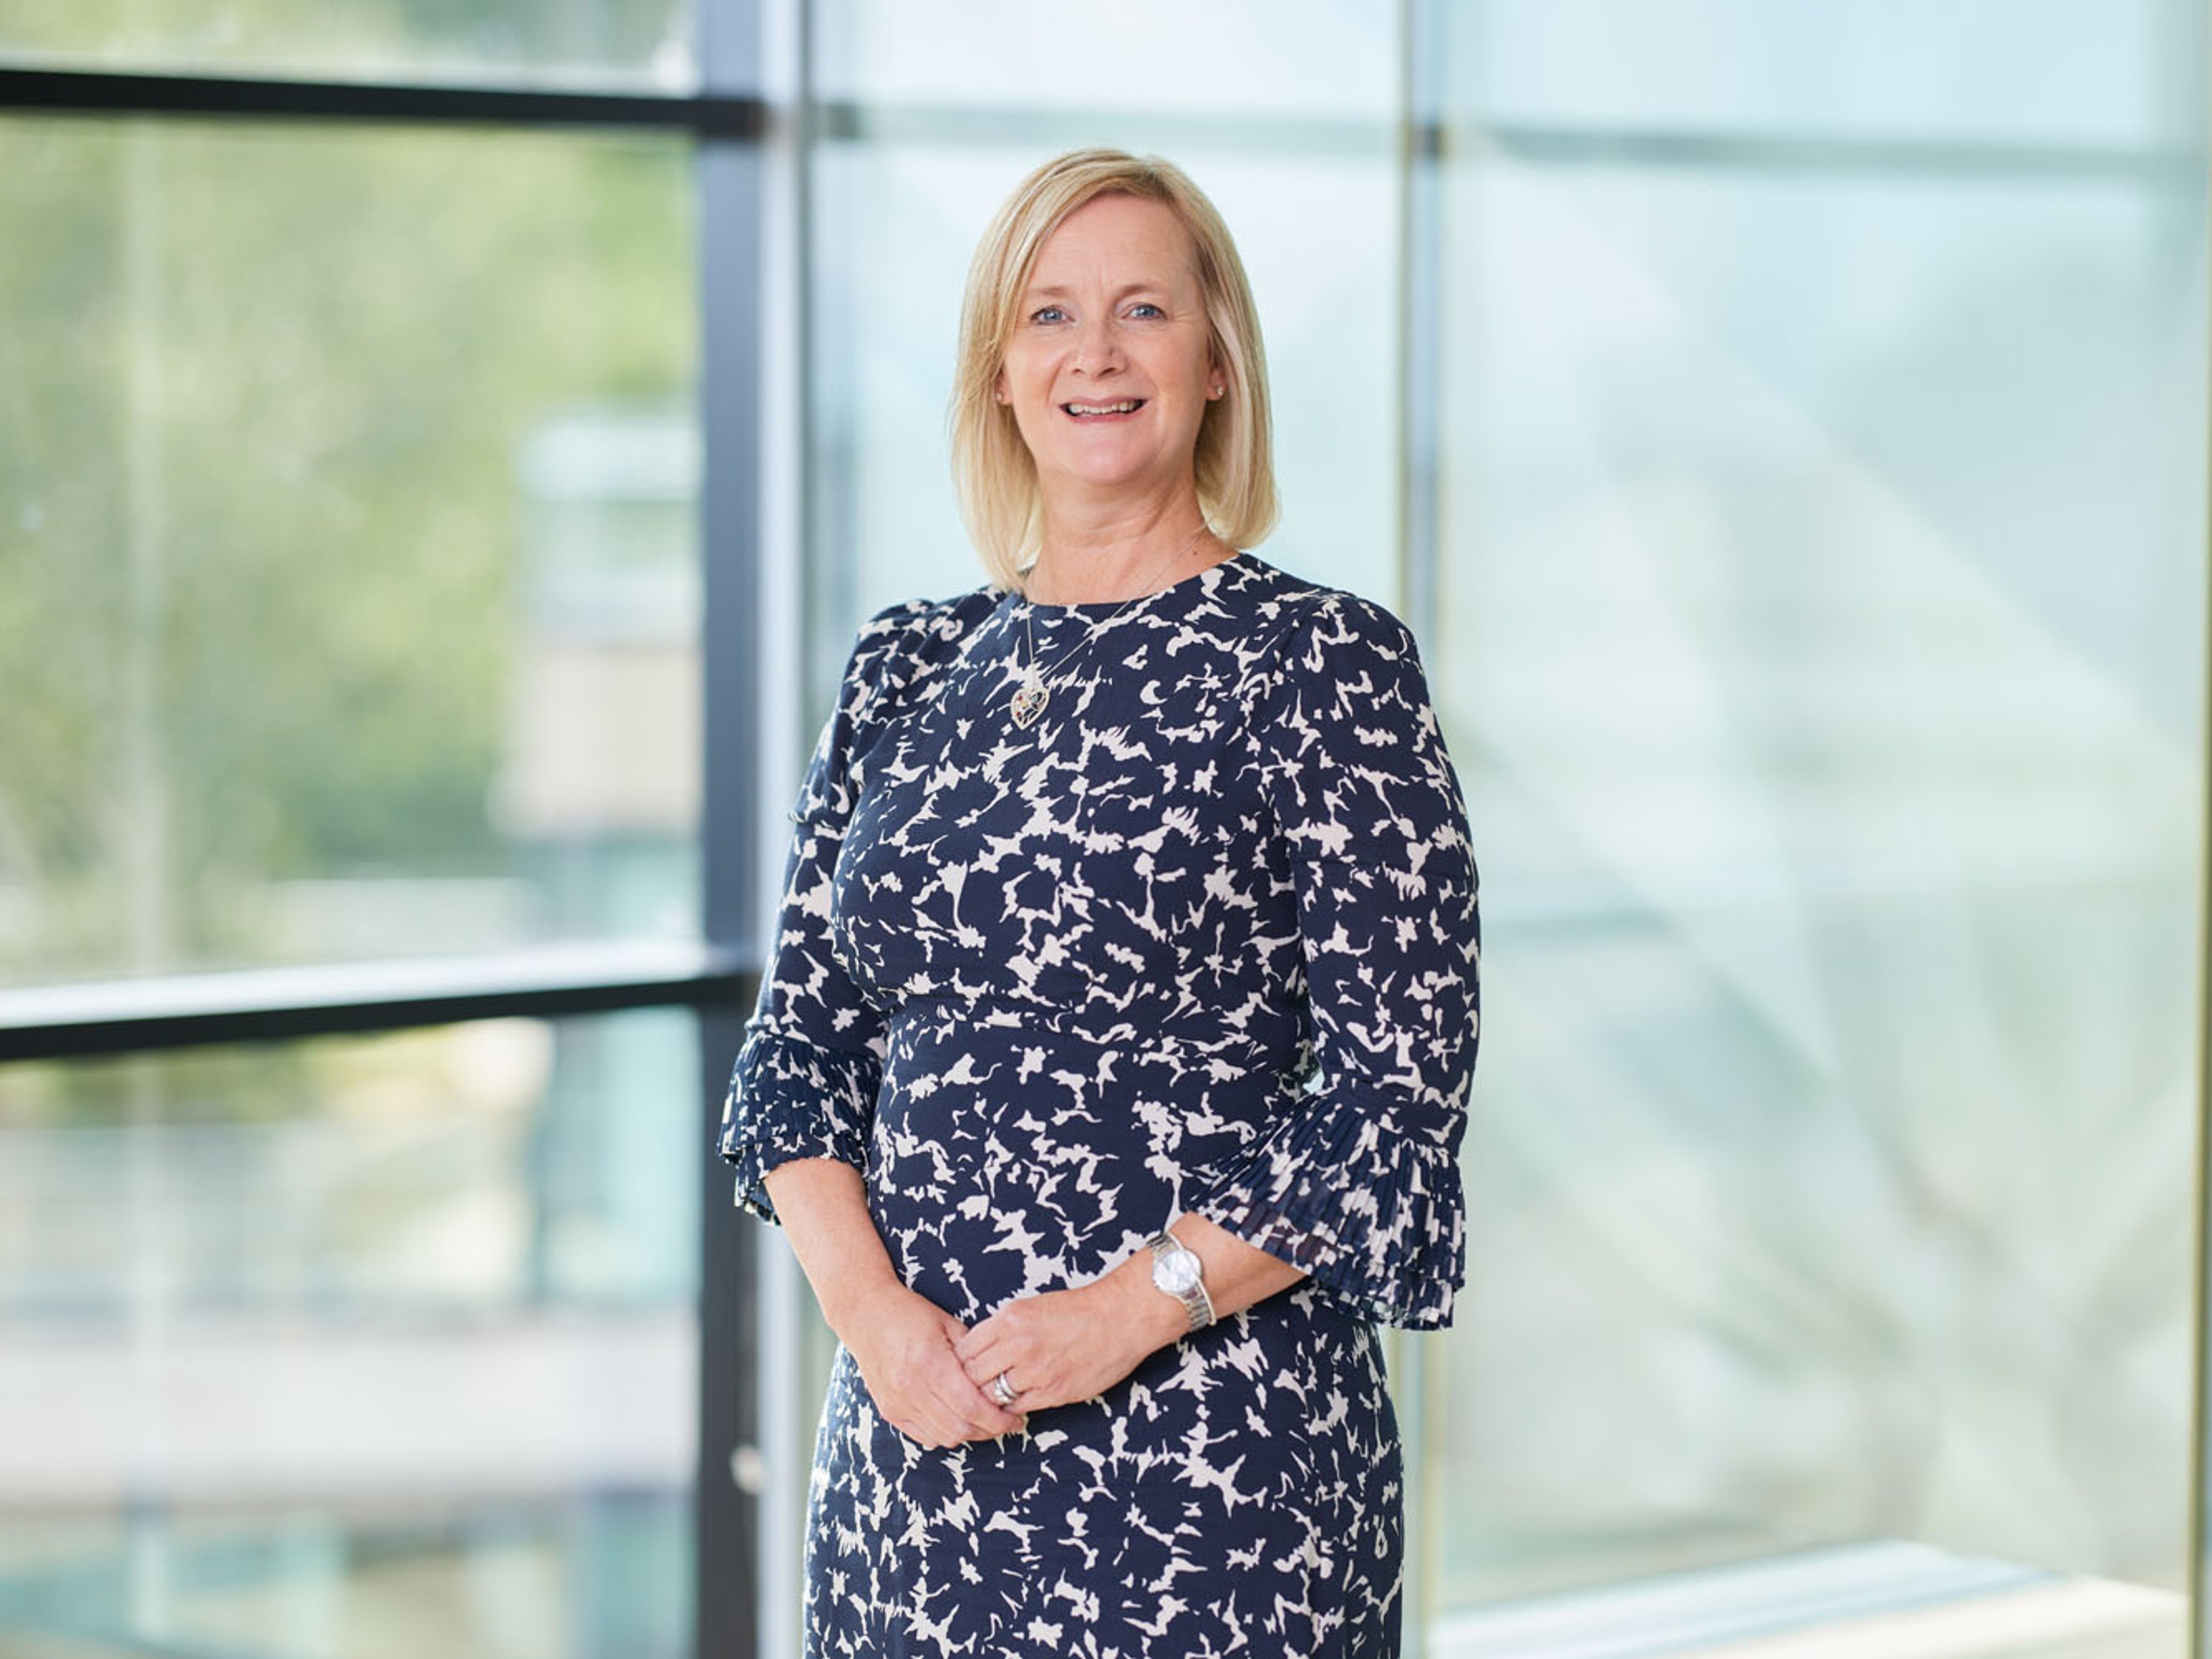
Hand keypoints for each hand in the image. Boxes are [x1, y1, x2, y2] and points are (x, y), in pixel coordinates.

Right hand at [839, 1280, 1026, 1447]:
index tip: (1015, 1419)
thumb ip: (973, 1353)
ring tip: (984, 1423)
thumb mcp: (948, 1323)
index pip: (971, 1407)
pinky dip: (944, 1434)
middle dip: (988, 1431)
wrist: (866, 1314)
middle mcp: (911, 1386)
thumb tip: (1001, 1378)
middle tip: (1005, 1424)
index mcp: (930, 1362)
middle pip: (959, 1428)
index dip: (998, 1419)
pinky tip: (957, 1421)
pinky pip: (923, 1436)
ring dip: (968, 1435)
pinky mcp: (889, 1410)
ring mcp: (897, 1401)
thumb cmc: (911, 1313)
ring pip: (943, 1437)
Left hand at [953, 1277, 1170, 1416]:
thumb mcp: (1031, 1307)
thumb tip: (980, 1350)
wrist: (1120, 1318)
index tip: (964, 1365)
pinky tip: (1017, 1400)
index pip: (966, 1348)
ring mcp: (1036, 1371)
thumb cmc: (1079, 1310)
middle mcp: (1018, 1344)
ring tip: (996, 1394)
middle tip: (974, 1385)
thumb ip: (1004, 1329)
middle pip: (973, 1375)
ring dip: (992, 1396)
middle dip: (971, 1381)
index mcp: (1010, 1319)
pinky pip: (1018, 1408)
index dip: (961, 1360)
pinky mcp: (1053, 1391)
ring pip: (993, 1395)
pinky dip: (1013, 1407)